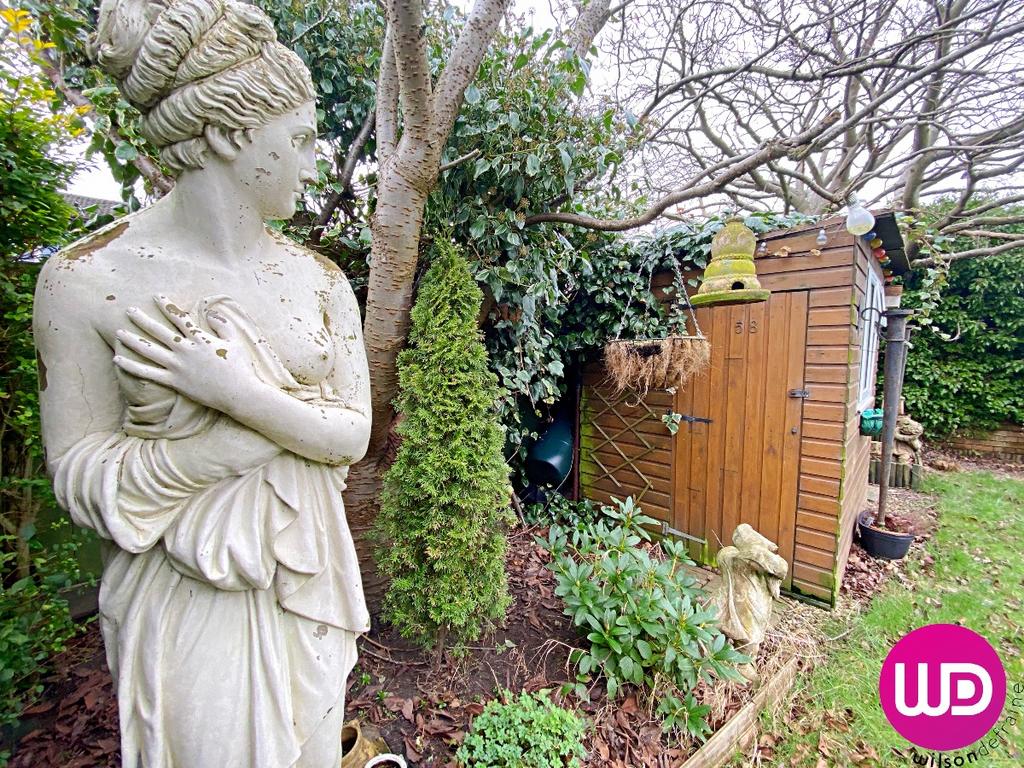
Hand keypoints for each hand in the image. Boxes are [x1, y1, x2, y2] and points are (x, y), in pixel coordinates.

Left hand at [113, 295, 260, 412]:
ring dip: (132, 340)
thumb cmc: (240, 367)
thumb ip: (223, 325)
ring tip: (118, 332)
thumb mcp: (235, 341)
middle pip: (158, 331)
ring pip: (149, 350)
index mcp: (200, 338)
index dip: (167, 305)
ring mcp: (178, 366)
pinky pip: (148, 373)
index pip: (179, 317)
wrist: (239, 393)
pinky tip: (118, 359)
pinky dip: (132, 366)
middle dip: (142, 319)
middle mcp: (185, 350)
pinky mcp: (175, 382)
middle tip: (128, 310)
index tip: (156, 296)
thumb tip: (210, 313)